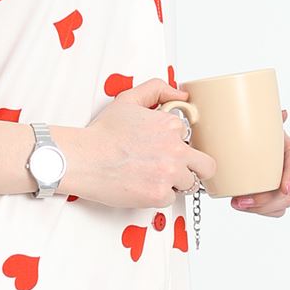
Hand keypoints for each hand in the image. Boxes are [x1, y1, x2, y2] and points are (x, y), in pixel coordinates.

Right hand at [57, 78, 217, 209]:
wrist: (83, 159)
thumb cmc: (102, 134)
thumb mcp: (128, 100)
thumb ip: (157, 89)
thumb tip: (181, 94)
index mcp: (171, 126)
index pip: (193, 140)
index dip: (180, 146)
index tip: (165, 150)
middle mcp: (175, 149)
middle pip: (206, 166)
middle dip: (195, 169)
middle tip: (176, 171)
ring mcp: (169, 174)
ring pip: (189, 185)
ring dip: (174, 183)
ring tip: (151, 177)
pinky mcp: (159, 195)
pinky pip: (170, 200)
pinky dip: (157, 196)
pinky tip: (141, 186)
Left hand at [230, 109, 289, 215]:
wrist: (247, 150)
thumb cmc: (257, 137)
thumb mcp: (262, 128)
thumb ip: (269, 120)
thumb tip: (283, 113)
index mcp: (289, 152)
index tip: (283, 188)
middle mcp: (289, 172)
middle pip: (288, 194)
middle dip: (266, 201)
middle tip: (242, 200)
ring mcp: (282, 188)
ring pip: (280, 206)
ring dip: (259, 209)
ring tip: (237, 203)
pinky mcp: (273, 199)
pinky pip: (272, 211)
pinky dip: (258, 211)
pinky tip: (242, 206)